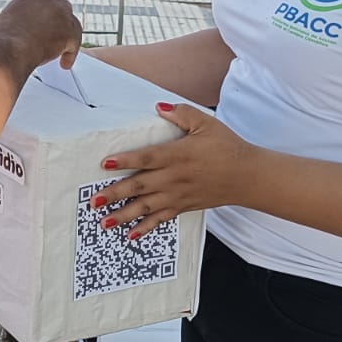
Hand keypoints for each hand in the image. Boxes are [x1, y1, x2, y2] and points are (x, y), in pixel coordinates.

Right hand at [0, 0, 82, 69]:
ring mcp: (60, 14)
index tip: (46, 28)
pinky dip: (70, 54)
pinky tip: (64, 63)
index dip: (47, 18)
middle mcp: (47, 1)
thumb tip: (24, 35)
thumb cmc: (1, 44)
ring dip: (68, 38)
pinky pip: (74, 42)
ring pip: (72, 25)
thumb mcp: (7, 26)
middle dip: (61, 22)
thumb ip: (19, 25)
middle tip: (58, 37)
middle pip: (62, 9)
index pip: (44, 5)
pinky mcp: (69, 31)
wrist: (7, 50)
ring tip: (64, 52)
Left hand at [94, 103, 253, 237]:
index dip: (125, 160)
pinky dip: (146, 228)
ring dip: (124, 215)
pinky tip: (131, 234)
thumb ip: (181, 114)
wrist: (247, 175)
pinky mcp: (183, 206)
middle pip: (139, 186)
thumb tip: (159, 107)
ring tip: (104, 221)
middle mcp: (174, 177)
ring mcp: (178, 194)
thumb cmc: (227, 147)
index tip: (105, 163)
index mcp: (177, 155)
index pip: (146, 158)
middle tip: (93, 201)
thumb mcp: (206, 123)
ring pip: (146, 206)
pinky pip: (161, 219)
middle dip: (115, 194)